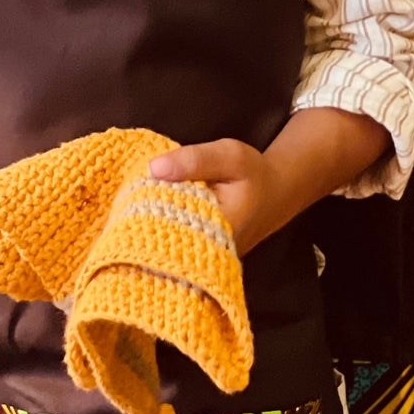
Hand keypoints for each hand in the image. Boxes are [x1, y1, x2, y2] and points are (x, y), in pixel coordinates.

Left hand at [148, 139, 279, 254]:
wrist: (276, 194)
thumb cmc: (254, 174)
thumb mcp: (229, 156)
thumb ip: (195, 160)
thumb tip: (153, 168)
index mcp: (215, 231)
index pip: (167, 224)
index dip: (146, 206)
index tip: (137, 189)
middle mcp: (208, 253)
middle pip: (163, 236)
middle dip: (146, 212)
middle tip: (138, 190)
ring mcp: (204, 258)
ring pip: (166, 239)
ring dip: (153, 218)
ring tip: (144, 199)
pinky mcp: (200, 254)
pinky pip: (173, 240)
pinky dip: (163, 223)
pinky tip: (158, 208)